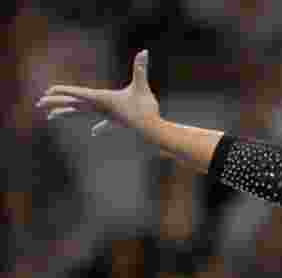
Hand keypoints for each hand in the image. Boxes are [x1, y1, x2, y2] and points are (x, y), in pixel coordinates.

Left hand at [36, 49, 159, 135]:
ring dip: (67, 114)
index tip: (48, 91)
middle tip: (39, 103)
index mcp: (102, 99)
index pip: (78, 94)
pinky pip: (104, 124)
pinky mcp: (116, 121)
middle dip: (56, 103)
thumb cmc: (146, 109)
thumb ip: (141, 68)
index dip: (63, 91)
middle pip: (73, 105)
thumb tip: (144, 51)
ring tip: (51, 117)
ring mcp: (107, 116)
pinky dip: (100, 128)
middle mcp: (100, 108)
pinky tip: (93, 132)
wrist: (153, 131)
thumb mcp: (142, 86)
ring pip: (83, 114)